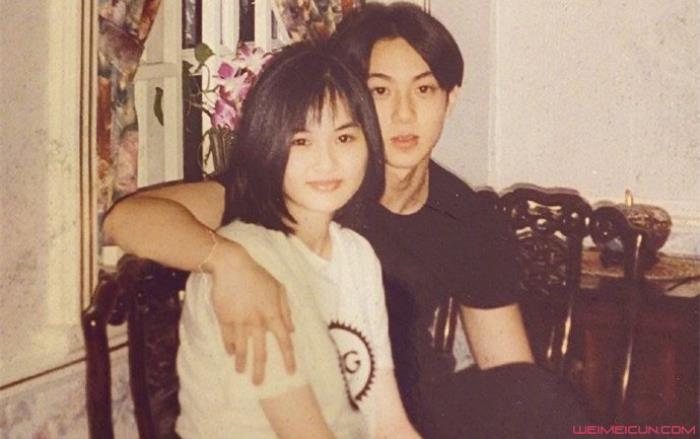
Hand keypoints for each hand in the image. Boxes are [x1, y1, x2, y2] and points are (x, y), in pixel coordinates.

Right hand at [209, 240, 294, 384]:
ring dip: (241, 362)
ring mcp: (240, 321)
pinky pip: (227, 338)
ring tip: (240, 371)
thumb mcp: (278, 288)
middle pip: (260, 352)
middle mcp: (257, 321)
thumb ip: (286, 310)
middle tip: (259, 383)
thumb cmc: (257, 275)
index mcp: (273, 314)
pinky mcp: (224, 319)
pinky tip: (230, 353)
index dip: (289, 358)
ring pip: (241, 348)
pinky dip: (229, 347)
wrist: (231, 266)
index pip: (284, 341)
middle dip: (260, 370)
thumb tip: (292, 330)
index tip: (291, 372)